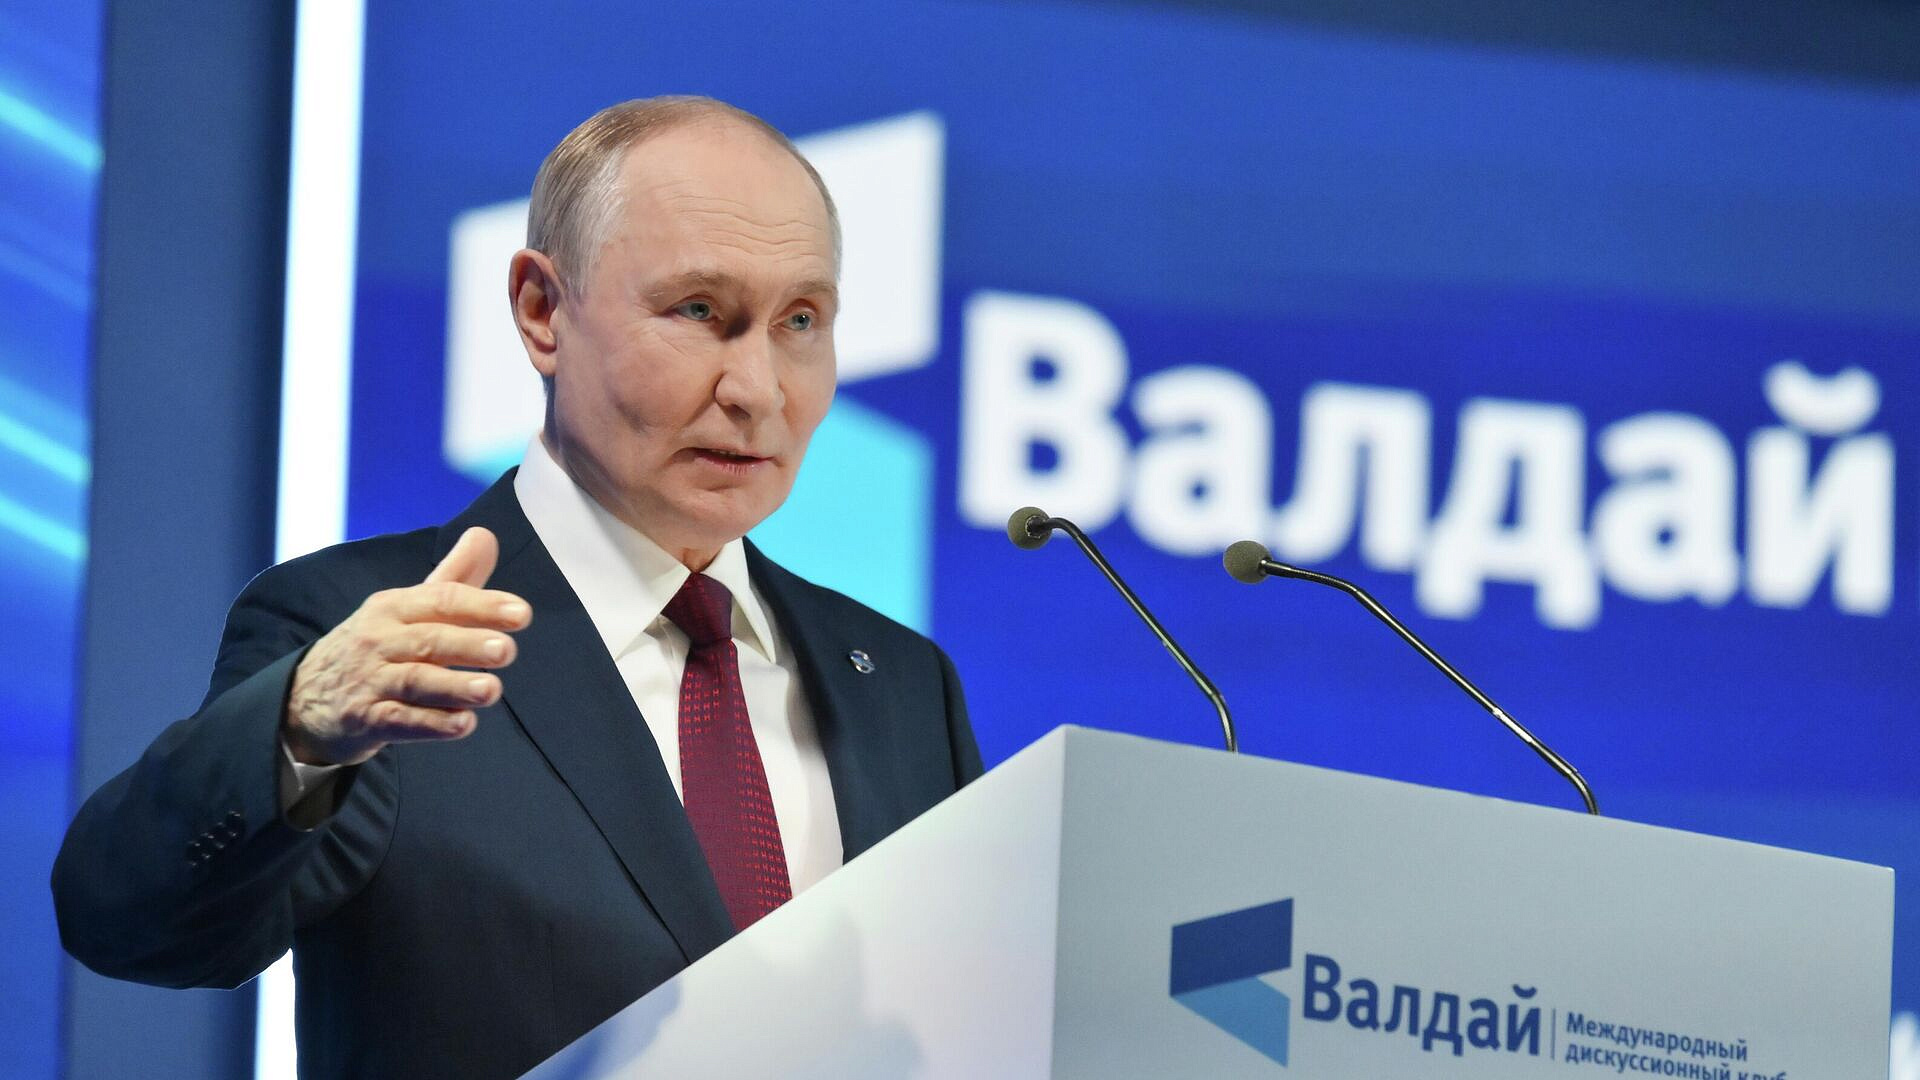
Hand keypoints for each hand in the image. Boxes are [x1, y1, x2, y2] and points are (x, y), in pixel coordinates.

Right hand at [283, 527, 530, 765]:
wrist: (304, 697)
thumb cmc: (375, 646)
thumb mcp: (407, 608)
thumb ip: (453, 576)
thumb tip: (486, 534)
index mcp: (394, 607)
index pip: (441, 599)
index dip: (482, 605)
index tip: (522, 614)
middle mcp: (380, 640)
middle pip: (428, 639)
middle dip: (468, 643)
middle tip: (507, 650)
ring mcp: (370, 681)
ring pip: (415, 681)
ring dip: (455, 686)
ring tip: (491, 690)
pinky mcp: (365, 720)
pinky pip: (399, 721)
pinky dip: (431, 724)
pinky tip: (463, 724)